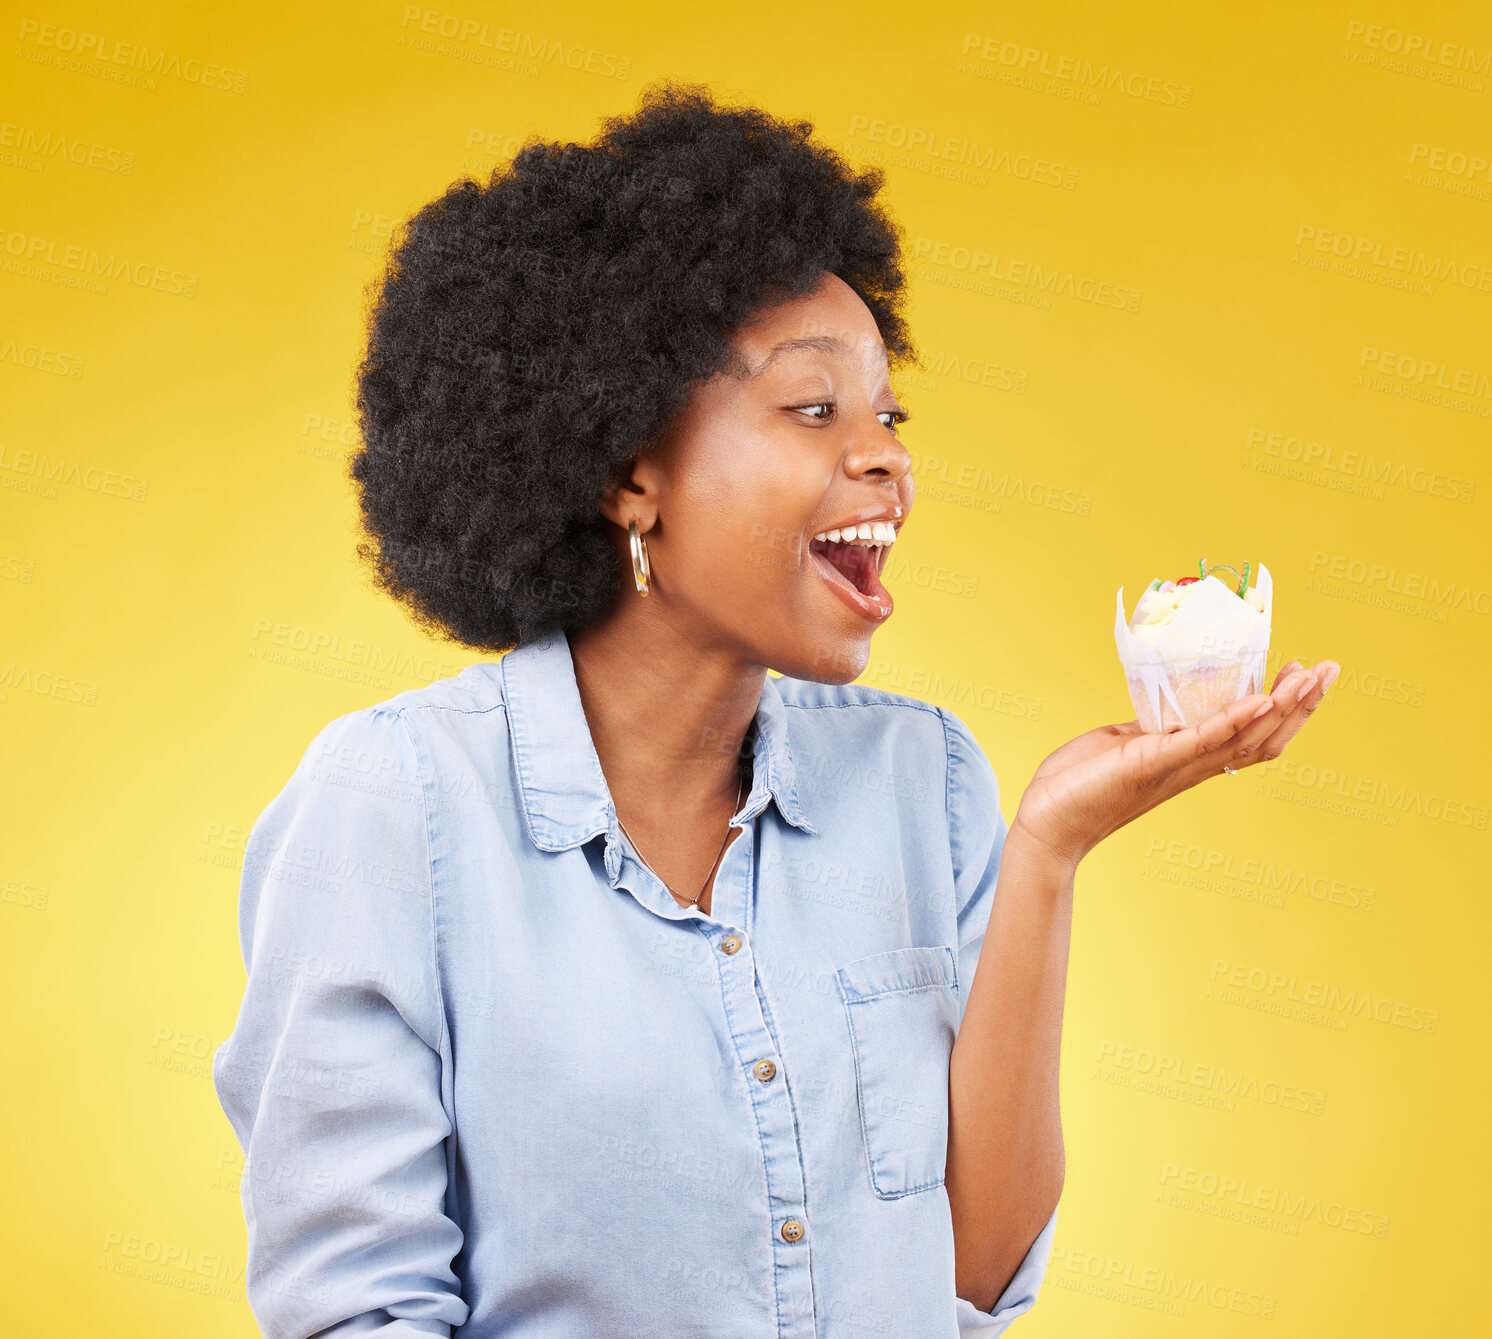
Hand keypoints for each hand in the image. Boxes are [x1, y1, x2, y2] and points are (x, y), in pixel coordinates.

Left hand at [1009, 659, 1338, 872]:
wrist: (1047, 821)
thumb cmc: (1079, 783)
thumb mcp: (1124, 745)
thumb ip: (1150, 730)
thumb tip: (1162, 709)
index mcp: (1188, 758)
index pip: (1250, 733)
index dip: (1281, 707)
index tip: (1301, 673)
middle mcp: (1192, 766)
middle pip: (1263, 737)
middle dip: (1300, 703)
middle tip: (1330, 669)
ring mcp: (1175, 766)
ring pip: (1244, 738)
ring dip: (1282, 706)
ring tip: (1311, 676)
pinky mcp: (1150, 762)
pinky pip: (1200, 741)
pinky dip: (1233, 720)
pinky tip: (1260, 699)